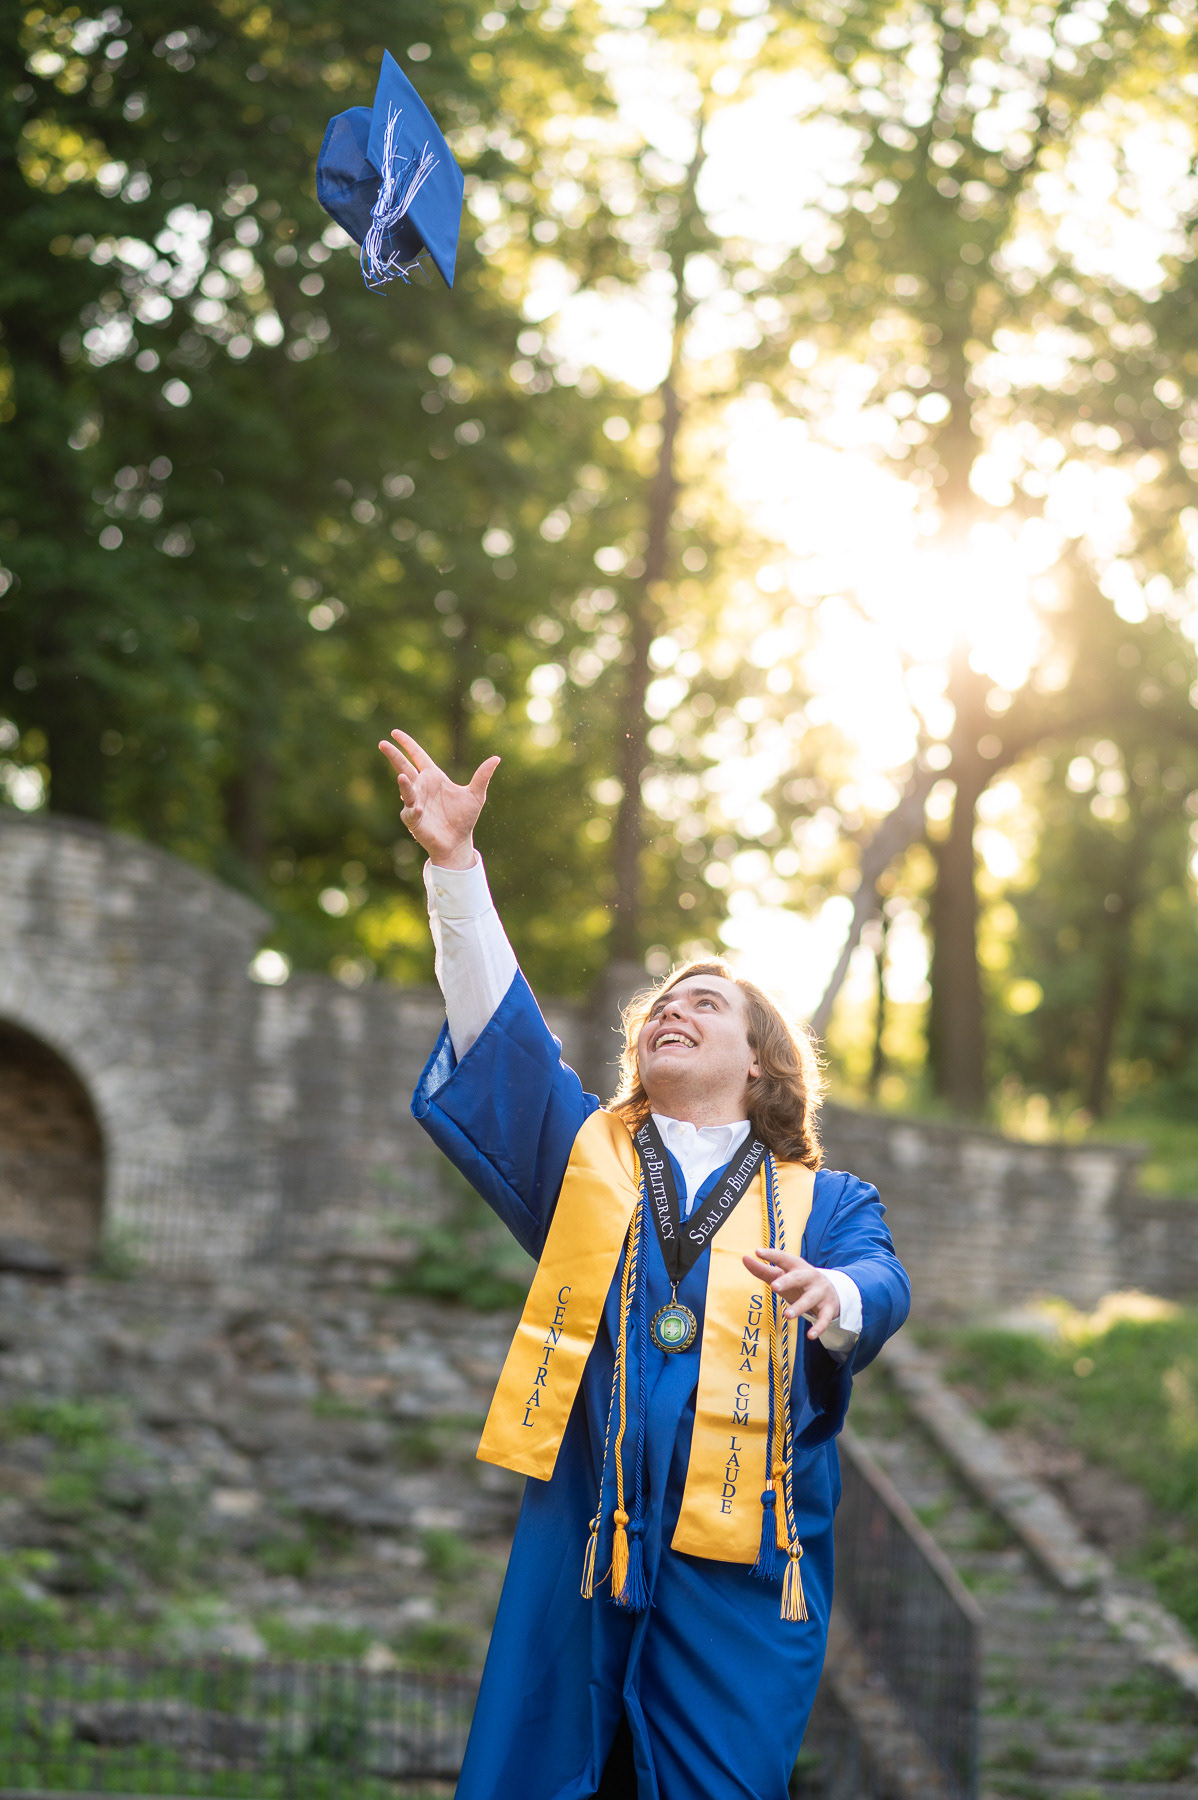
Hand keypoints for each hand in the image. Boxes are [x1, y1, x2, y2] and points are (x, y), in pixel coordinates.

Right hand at [378, 730, 498, 869]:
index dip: (407, 744)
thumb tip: (496, 758)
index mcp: (433, 778)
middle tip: (382, 743)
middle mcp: (421, 787)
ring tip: (402, 777)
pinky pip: (411, 812)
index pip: (417, 757)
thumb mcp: (476, 795)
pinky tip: (419, 809)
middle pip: (404, 768)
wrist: (458, 842)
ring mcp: (415, 803)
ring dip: (404, 785)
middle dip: (394, 756)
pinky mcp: (413, 819)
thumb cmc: (463, 818)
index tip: (395, 733)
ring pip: (406, 790)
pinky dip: (414, 810)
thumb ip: (482, 776)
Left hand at [742, 1247, 840, 1340]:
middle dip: (787, 1281)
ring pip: (810, 1299)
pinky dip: (819, 1327)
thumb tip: (744, 1258)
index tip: (757, 1252)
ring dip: (799, 1307)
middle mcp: (810, 1277)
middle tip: (774, 1287)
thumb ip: (763, 1269)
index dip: (771, 1255)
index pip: (783, 1258)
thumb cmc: (799, 1283)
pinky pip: (824, 1318)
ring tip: (787, 1315)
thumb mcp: (783, 1275)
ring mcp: (820, 1292)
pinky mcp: (828, 1308)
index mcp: (797, 1266)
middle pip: (798, 1278)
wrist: (832, 1291)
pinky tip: (810, 1335)